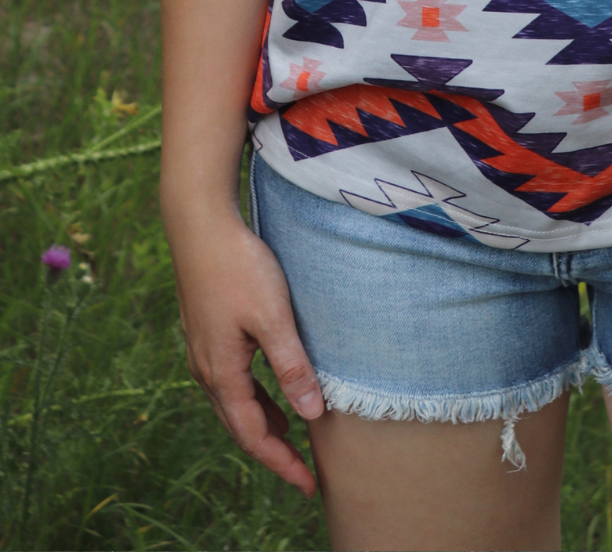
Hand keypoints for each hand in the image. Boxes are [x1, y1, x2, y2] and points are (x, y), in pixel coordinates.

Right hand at [166, 206, 324, 495]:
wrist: (199, 225)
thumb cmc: (239, 266)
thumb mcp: (273, 316)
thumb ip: (292, 365)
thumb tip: (312, 414)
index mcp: (222, 372)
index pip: (253, 435)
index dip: (281, 463)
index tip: (309, 486)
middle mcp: (207, 369)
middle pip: (240, 425)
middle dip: (272, 451)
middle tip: (303, 472)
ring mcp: (203, 351)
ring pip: (234, 403)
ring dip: (261, 424)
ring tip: (291, 438)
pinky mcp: (207, 332)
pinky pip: (231, 381)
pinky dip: (252, 398)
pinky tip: (268, 392)